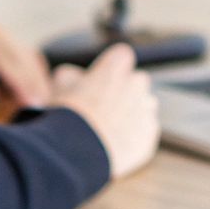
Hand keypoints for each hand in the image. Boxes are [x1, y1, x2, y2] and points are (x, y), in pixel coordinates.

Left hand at [0, 2, 50, 109]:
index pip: (7, 55)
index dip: (22, 82)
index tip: (35, 105)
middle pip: (22, 56)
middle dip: (30, 85)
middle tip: (38, 115)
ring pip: (19, 62)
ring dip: (23, 87)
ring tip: (25, 115)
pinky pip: (6, 67)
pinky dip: (12, 87)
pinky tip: (11, 107)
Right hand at [49, 44, 160, 178]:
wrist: (80, 151)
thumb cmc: (68, 114)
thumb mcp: (59, 85)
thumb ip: (71, 75)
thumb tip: (73, 77)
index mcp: (117, 64)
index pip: (120, 57)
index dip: (108, 70)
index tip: (98, 83)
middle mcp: (138, 81)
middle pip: (135, 82)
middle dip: (122, 92)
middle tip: (102, 110)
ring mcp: (146, 107)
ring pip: (142, 107)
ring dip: (130, 115)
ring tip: (106, 131)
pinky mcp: (150, 131)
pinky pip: (144, 130)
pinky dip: (134, 136)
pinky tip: (114, 145)